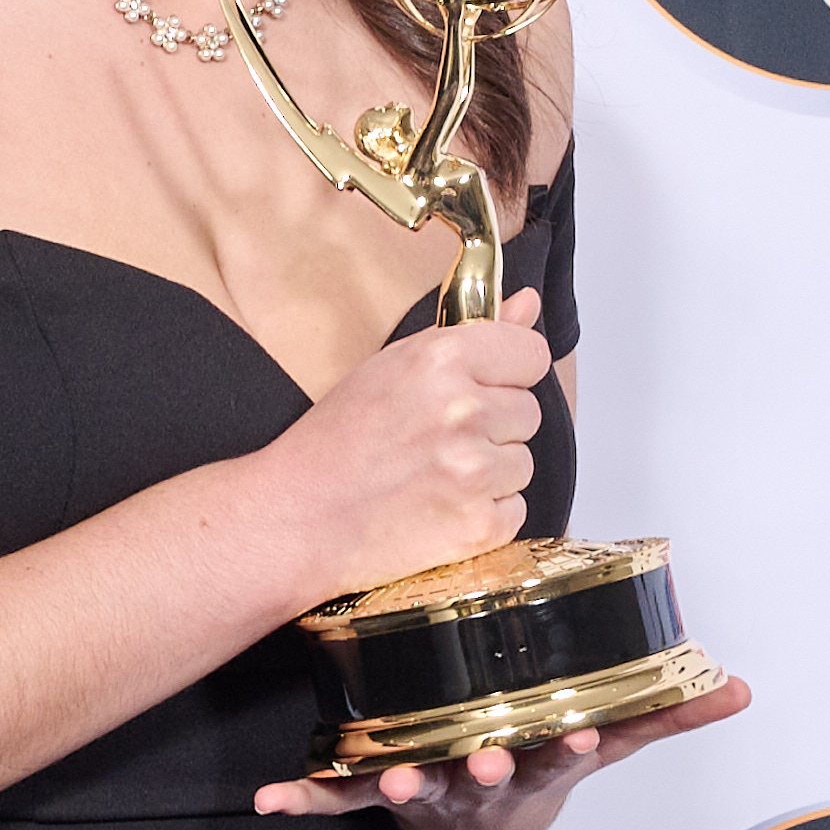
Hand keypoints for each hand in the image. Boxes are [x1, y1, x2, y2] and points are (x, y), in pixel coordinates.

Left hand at [253, 674, 753, 829]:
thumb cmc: (543, 759)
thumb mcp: (608, 743)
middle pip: (486, 778)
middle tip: (485, 757)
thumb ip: (666, 715)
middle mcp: (482, 784)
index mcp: (536, 765)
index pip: (560, 757)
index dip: (565, 748)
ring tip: (388, 773)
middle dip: (484, 769)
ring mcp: (429, 791)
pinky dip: (303, 799)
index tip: (570, 735)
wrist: (485, 823)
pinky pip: (339, 800)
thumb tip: (740, 689)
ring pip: (415, 789)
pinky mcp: (377, 795)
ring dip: (400, 784)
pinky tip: (268, 800)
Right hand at [262, 287, 551, 605]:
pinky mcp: (479, 525)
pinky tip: (439, 508)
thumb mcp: (394, 366)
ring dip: (490, 472)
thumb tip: (528, 304)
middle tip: (437, 440)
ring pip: (522, 462)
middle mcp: (463, 410)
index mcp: (442, 359)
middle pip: (528, 410)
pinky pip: (514, 509)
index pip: (532, 353)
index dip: (508, 372)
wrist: (298, 517)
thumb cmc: (336, 441)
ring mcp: (474, 472)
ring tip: (433, 475)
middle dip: (494, 425)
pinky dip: (484, 514)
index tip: (483, 387)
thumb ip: (472, 334)